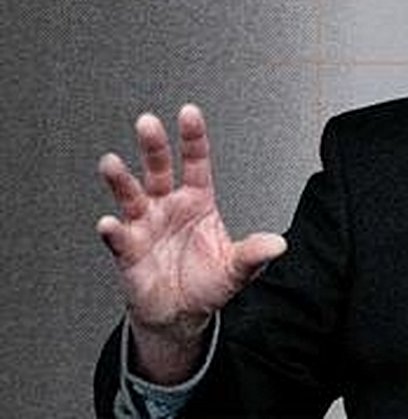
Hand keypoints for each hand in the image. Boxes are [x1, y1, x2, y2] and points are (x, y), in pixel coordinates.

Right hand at [97, 104, 285, 381]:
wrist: (181, 314)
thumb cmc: (207, 283)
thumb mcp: (237, 269)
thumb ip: (254, 254)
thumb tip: (278, 244)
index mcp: (197, 201)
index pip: (195, 163)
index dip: (192, 139)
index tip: (189, 112)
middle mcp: (168, 206)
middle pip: (158, 169)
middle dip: (153, 146)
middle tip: (147, 123)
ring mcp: (145, 226)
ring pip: (130, 196)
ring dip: (120, 180)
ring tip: (111, 163)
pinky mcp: (128, 252)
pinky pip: (119, 238)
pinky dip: (113, 230)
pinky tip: (109, 223)